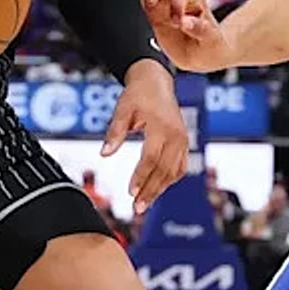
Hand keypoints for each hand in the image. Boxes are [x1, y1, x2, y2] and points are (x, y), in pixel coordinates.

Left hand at [102, 60, 187, 212]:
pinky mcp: (184, 143)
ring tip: (143, 204)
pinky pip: (180, 167)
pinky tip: (157, 190)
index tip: (130, 192)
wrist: (156, 81)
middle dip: (150, 191)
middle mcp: (177, 136)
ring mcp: (183, 140)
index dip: (141, 177)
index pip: (151, 158)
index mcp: (162, 127)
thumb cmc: (138, 94)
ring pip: (174, 172)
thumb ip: (114, 132)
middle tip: (137, 208)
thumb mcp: (123, 110)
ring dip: (159, 189)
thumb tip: (104, 153)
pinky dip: (169, 180)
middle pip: (164, 170)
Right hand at [125, 0, 235, 72]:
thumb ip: (200, 29)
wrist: (204, 54)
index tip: (177, 22)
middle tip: (151, 1)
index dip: (178, 5)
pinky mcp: (153, 13)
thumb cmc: (211, 44)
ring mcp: (164, 4)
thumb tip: (185, 22)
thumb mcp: (211, 40)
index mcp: (195, 1)